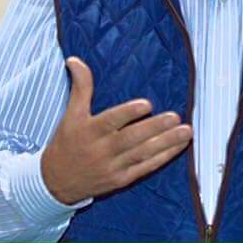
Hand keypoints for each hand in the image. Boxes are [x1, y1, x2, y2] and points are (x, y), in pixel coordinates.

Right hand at [41, 57, 192, 204]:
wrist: (57, 183)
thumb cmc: (67, 142)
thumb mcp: (71, 114)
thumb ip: (80, 87)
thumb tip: (74, 59)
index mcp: (90, 131)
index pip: (111, 121)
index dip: (128, 113)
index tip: (147, 104)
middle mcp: (102, 150)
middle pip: (131, 139)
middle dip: (155, 128)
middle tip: (175, 116)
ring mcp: (113, 166)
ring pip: (142, 154)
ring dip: (166, 143)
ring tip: (185, 131)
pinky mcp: (122, 179)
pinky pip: (145, 168)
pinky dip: (163, 158)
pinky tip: (179, 147)